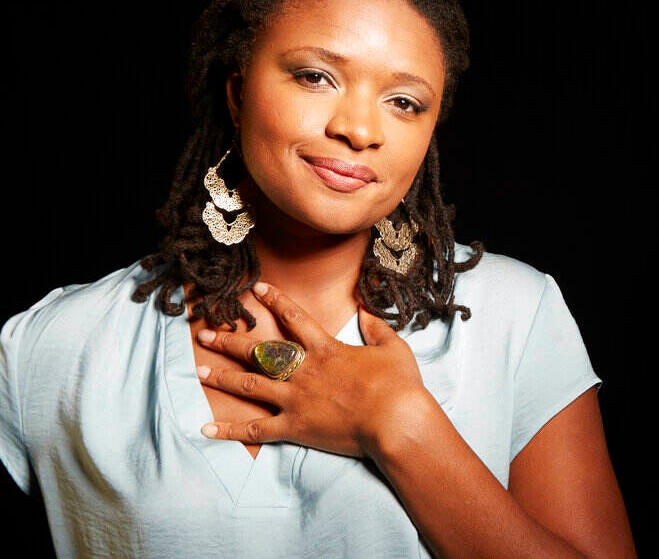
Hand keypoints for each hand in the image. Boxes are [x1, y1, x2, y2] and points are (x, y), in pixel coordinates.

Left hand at [195, 281, 431, 458]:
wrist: (396, 421)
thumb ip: (376, 327)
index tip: (255, 289)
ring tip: (198, 369)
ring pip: (251, 385)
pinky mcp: (295, 427)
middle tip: (205, 333)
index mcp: (326, 349)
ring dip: (223, 377)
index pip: (294, 318)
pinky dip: (230, 431)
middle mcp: (304, 371)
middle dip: (231, 341)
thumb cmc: (399, 385)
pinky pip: (256, 429)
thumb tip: (364, 310)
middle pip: (260, 351)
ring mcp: (296, 399)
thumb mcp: (394, 347)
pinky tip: (206, 429)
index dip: (274, 300)